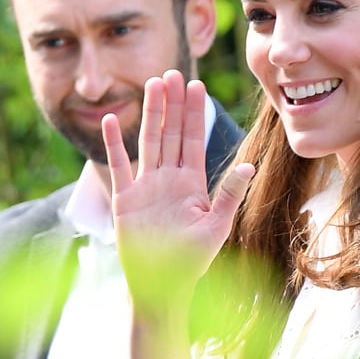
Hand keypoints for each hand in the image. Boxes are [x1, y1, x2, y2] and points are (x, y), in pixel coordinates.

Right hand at [102, 69, 252, 316]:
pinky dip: (113, 143)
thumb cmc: (191, 262)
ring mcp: (145, 187)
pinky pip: (119, 166)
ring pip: (148, 141)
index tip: (197, 85)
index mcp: (192, 184)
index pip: (193, 140)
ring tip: (152, 84)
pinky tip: (110, 119)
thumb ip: (228, 195)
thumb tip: (249, 166)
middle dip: (173, 103)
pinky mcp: (125, 199)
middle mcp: (169, 180)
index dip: (195, 113)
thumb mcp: (215, 227)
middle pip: (170, 133)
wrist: (161, 287)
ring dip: (150, 113)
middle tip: (174, 72)